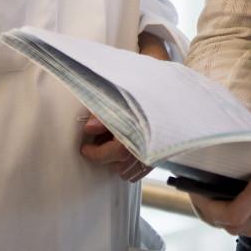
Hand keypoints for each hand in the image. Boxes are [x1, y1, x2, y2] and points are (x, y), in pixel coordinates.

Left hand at [78, 34, 168, 179]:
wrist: (165, 80)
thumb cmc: (140, 86)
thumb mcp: (117, 94)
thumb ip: (103, 113)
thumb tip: (89, 128)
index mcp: (139, 128)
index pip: (115, 153)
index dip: (97, 154)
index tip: (85, 149)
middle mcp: (151, 141)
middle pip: (122, 164)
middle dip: (105, 157)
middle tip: (96, 144)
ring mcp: (157, 148)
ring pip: (131, 170)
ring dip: (118, 162)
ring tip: (111, 145)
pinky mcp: (161, 151)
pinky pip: (142, 170)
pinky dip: (130, 166)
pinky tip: (124, 151)